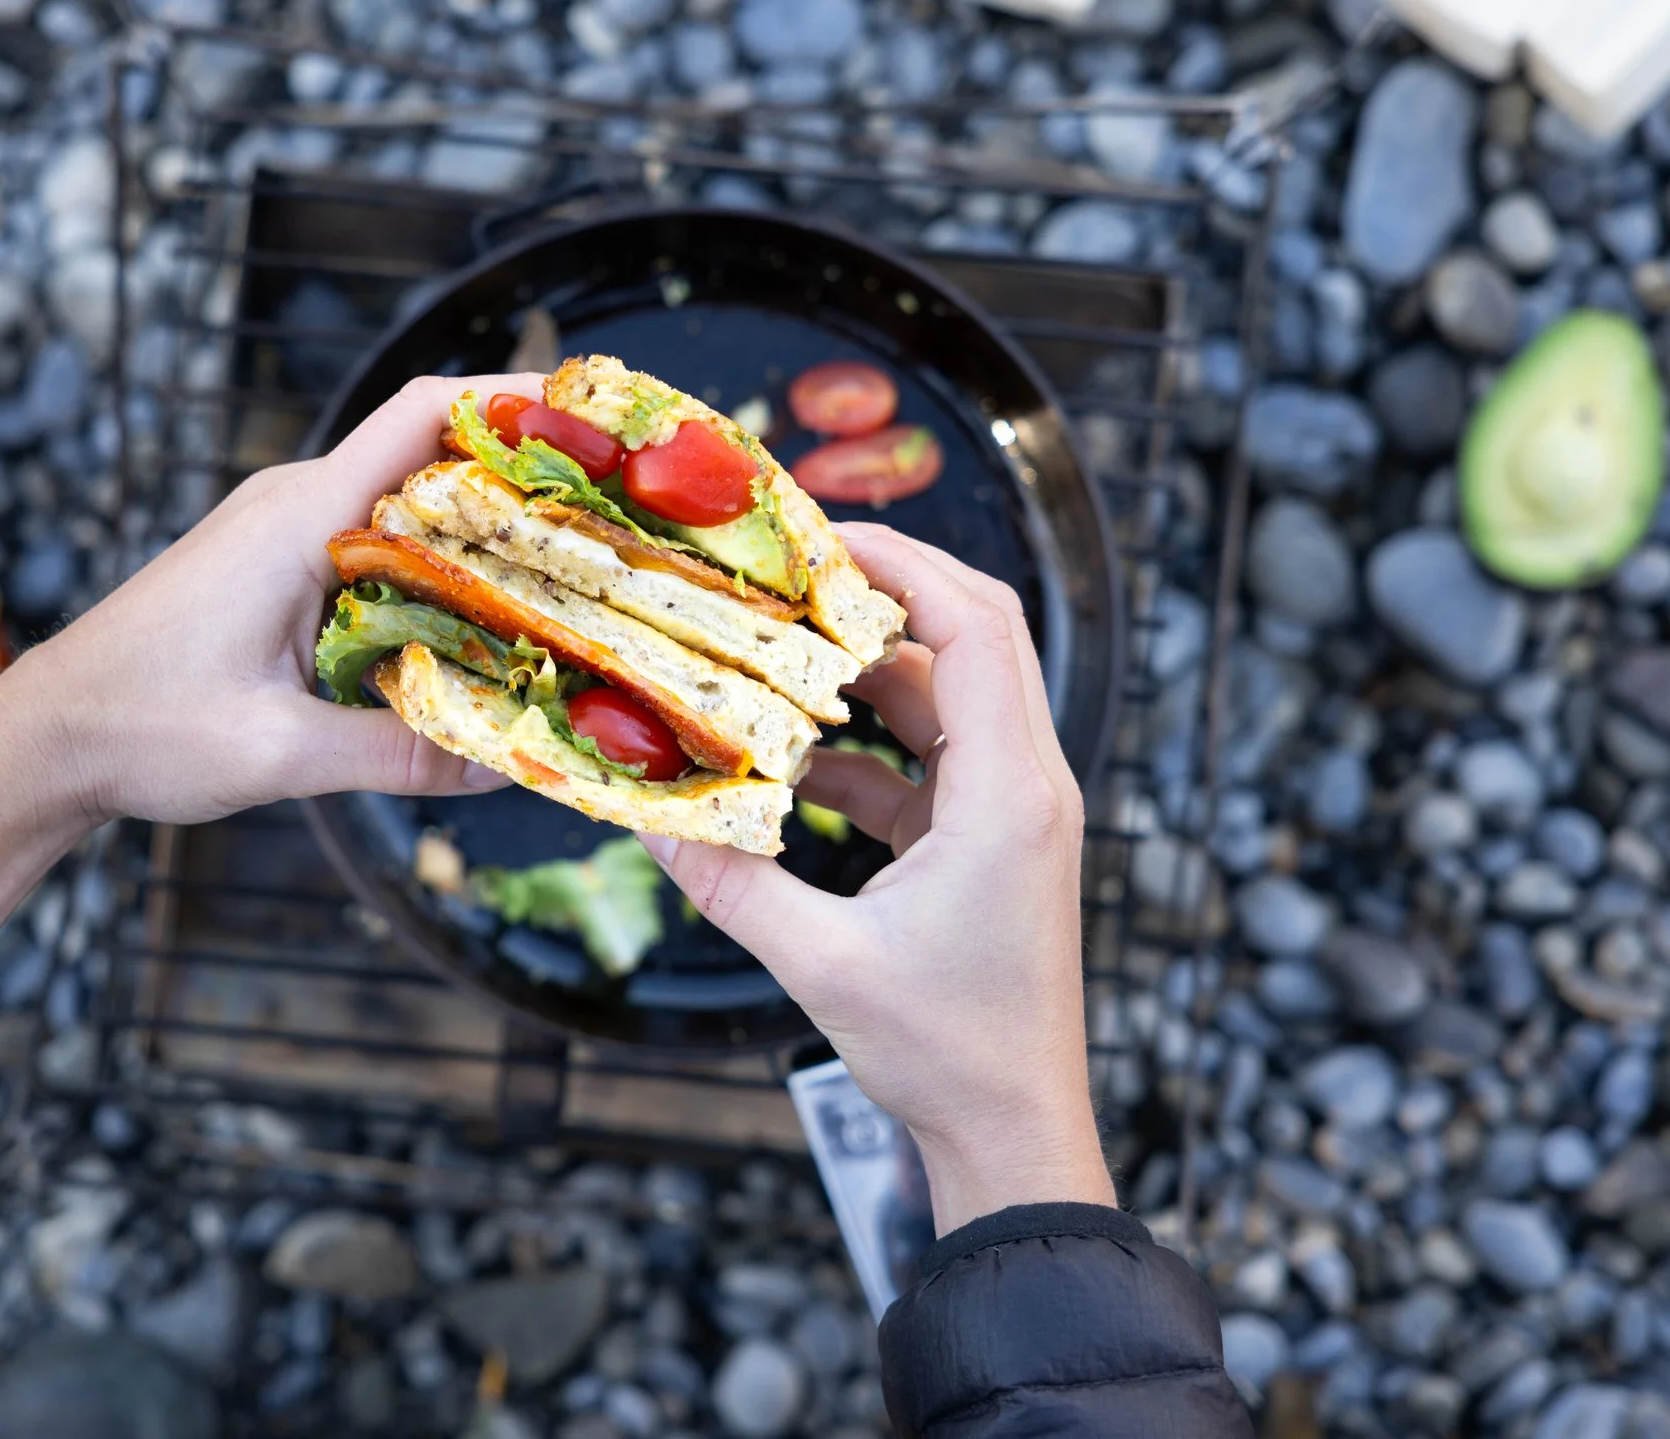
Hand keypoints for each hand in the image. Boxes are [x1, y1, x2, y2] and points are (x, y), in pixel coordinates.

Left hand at [0, 373, 544, 959]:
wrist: (47, 737)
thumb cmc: (140, 728)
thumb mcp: (277, 754)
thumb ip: (394, 753)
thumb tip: (506, 766)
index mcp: (299, 515)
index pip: (422, 413)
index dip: (512, 397)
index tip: (593, 414)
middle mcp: (296, 502)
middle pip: (432, 455)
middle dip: (524, 474)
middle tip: (613, 513)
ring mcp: (285, 529)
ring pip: (409, 503)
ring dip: (483, 526)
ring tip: (573, 567)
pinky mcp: (278, 566)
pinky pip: (378, 541)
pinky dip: (437, 563)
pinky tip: (485, 616)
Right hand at [640, 526, 1114, 1230]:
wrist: (1012, 1132)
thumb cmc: (947, 1054)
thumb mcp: (820, 964)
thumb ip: (728, 881)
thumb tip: (639, 816)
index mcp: (1011, 795)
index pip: (975, 626)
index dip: (904, 562)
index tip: (819, 536)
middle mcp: (1030, 785)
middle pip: (977, 633)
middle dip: (888, 588)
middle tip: (792, 568)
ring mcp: (1015, 812)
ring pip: (952, 693)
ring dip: (871, 666)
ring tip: (777, 649)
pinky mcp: (991, 841)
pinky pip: (933, 757)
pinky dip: (868, 743)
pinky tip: (792, 761)